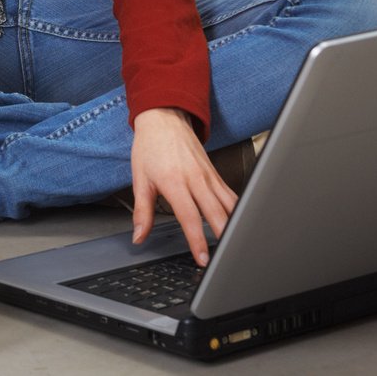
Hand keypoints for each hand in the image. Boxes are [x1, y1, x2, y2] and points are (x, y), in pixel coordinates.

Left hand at [130, 107, 237, 265]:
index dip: (197, 241)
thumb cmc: (150, 147)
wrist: (163, 118)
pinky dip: (236, 209)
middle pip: (216, 213)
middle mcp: (195, 179)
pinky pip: (230, 194)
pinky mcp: (215, 173)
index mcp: (175, 182)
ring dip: (234, 224)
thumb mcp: (140, 179)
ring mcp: (208, 176)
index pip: (190, 217)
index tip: (202, 259)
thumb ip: (142, 212)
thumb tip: (138, 236)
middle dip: (223, 237)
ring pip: (229, 204)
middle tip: (225, 258)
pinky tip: (237, 222)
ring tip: (236, 244)